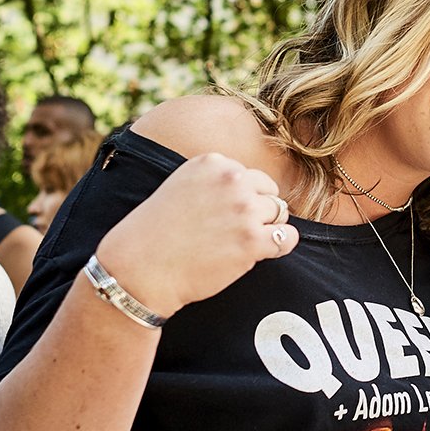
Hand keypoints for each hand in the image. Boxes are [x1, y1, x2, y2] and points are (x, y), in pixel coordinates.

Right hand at [94, 153, 297, 317]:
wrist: (141, 268)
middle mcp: (232, 180)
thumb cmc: (158, 233)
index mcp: (214, 162)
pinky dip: (280, 246)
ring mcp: (244, 210)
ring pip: (280, 213)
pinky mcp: (252, 241)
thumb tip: (251, 189)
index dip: (242, 199)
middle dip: (258, 212)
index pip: (250, 176)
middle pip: (269, 192)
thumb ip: (215, 181)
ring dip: (267, 229)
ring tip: (242, 244)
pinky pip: (287, 238)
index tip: (223, 216)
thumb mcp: (183, 186)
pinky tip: (261, 253)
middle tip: (234, 232)